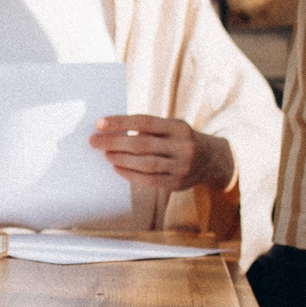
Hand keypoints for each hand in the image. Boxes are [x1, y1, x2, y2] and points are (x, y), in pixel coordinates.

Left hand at [90, 115, 229, 194]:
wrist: (211, 160)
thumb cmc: (180, 139)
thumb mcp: (171, 128)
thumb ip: (148, 129)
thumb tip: (111, 131)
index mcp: (179, 127)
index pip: (145, 122)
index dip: (121, 122)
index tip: (99, 123)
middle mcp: (182, 147)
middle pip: (142, 144)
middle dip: (114, 142)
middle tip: (94, 141)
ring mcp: (181, 167)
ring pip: (145, 164)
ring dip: (121, 159)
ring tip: (105, 154)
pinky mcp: (177, 183)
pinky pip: (149, 180)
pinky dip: (130, 174)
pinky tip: (117, 168)